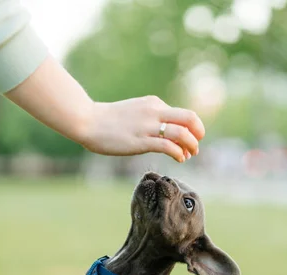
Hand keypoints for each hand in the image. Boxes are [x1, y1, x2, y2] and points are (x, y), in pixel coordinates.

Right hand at [6, 57, 204, 161]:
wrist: (88, 121)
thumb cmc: (107, 121)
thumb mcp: (133, 113)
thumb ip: (148, 118)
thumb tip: (159, 132)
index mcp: (154, 103)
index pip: (182, 113)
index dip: (192, 128)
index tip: (190, 140)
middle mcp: (155, 111)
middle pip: (189, 118)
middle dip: (198, 133)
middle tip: (197, 146)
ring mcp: (148, 126)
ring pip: (182, 133)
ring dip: (191, 145)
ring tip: (190, 155)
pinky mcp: (142, 140)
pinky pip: (169, 146)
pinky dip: (179, 153)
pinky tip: (179, 159)